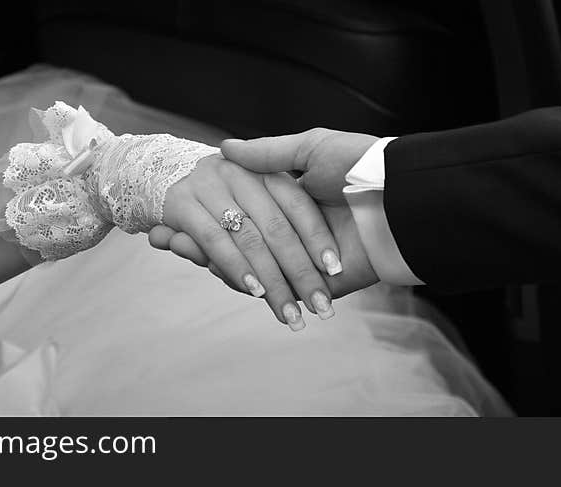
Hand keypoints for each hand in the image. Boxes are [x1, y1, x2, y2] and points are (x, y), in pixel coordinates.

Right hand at [151, 128, 381, 298]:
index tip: (173, 208)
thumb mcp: (312, 149)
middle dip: (198, 238)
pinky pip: (267, 285)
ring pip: (243, 263)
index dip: (210, 207)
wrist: (402, 204)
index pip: (242, 209)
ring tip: (164, 243)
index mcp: (292, 199)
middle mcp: (293, 230)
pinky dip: (231, 275)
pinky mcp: (314, 283)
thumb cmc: (359, 167)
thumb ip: (270, 155)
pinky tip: (196, 260)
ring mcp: (301, 259)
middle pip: (236, 239)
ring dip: (204, 256)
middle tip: (159, 235)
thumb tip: (227, 147)